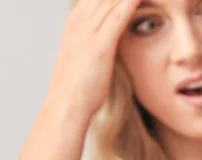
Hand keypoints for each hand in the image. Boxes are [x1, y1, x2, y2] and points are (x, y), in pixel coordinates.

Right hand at [45, 0, 141, 121]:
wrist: (66, 106)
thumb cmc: (80, 88)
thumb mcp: (90, 58)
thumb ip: (103, 44)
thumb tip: (116, 42)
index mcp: (78, 20)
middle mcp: (81, 18)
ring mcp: (89, 29)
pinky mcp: (100, 42)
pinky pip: (120, 12)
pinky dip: (134, 1)